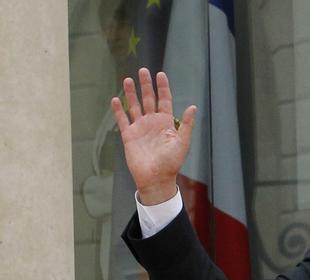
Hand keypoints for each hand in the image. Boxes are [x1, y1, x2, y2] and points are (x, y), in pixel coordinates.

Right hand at [110, 68, 195, 204]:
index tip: (160, 74)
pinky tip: (115, 99)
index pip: (164, 100)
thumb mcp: (182, 143)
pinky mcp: (129, 135)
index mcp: (166, 123)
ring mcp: (140, 128)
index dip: (163, 88)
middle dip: (146, 85)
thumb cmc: (171, 163)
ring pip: (134, 106)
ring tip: (128, 79)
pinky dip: (118, 110)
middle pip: (149, 99)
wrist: (156, 178)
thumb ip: (187, 125)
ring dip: (131, 93)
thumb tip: (193, 106)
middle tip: (143, 70)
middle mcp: (153, 123)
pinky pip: (122, 120)